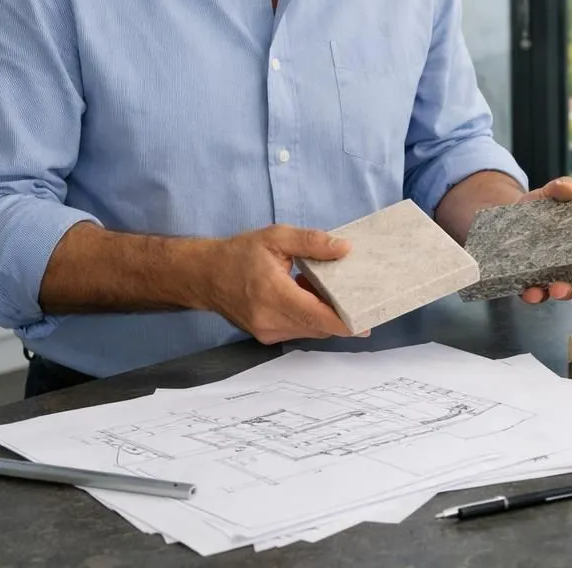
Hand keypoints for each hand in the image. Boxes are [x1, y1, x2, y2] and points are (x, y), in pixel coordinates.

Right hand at [202, 225, 363, 343]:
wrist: (204, 274)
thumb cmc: (238, 254)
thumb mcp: (277, 237)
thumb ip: (312, 242)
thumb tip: (344, 249)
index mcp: (273, 295)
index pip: (317, 317)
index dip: (345, 323)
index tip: (367, 322)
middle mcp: (269, 320)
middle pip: (318, 327)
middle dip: (341, 315)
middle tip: (362, 298)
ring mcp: (266, 332)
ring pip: (310, 330)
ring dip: (325, 316)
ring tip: (333, 292)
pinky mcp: (265, 335)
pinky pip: (298, 330)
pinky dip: (310, 317)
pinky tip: (311, 297)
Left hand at [515, 177, 571, 304]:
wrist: (511, 210)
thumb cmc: (542, 204)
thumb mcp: (551, 193)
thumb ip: (561, 188)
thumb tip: (568, 188)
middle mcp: (570, 267)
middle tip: (565, 287)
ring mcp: (549, 275)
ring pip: (557, 291)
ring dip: (555, 293)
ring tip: (550, 289)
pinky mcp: (528, 278)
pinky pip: (532, 292)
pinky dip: (532, 294)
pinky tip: (528, 290)